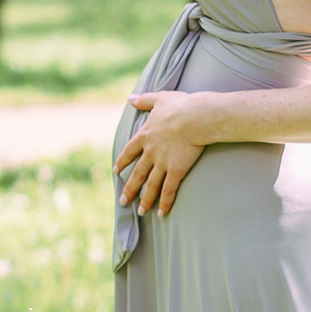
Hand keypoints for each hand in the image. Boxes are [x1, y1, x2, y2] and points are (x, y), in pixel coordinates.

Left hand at [116, 90, 213, 215]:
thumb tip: (130, 98)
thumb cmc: (180, 105)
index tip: (116, 171)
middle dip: (129, 188)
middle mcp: (150, 152)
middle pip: (137, 174)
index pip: (129, 152)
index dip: (122, 162)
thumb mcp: (159, 99)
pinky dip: (165, 202)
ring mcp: (162, 163)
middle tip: (122, 201)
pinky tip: (161, 213)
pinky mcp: (176, 170)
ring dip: (145, 200)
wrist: (195, 117)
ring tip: (141, 212)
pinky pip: (169, 190)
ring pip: (150, 185)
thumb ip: (144, 100)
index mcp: (145, 135)